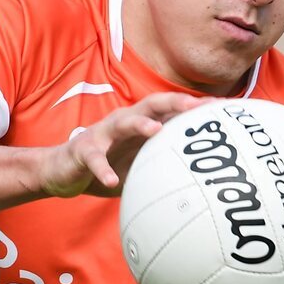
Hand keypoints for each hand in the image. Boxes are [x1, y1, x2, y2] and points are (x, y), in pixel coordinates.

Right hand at [38, 92, 210, 197]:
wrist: (62, 172)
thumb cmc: (107, 166)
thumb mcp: (137, 163)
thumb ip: (162, 162)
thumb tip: (199, 180)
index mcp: (138, 124)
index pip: (169, 109)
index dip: (193, 106)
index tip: (221, 107)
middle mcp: (122, 122)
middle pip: (149, 105)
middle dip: (173, 102)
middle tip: (194, 106)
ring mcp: (101, 134)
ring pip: (122, 122)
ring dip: (139, 124)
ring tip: (155, 131)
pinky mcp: (82, 150)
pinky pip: (94, 159)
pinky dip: (102, 169)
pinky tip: (110, 180)